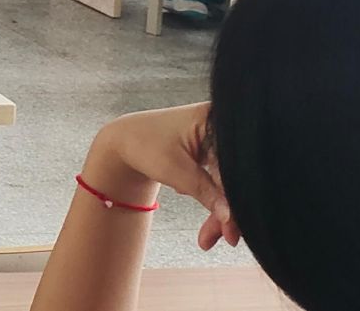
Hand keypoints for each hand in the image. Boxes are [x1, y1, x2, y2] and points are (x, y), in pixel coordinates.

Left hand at [90, 104, 238, 250]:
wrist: (124, 141)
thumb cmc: (144, 146)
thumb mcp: (175, 171)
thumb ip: (207, 193)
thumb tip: (231, 218)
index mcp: (216, 120)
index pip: (234, 167)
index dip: (235, 201)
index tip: (231, 231)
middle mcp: (223, 126)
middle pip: (234, 176)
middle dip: (228, 212)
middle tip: (224, 239)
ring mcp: (220, 138)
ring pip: (230, 182)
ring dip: (222, 211)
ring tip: (208, 236)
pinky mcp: (215, 151)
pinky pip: (223, 179)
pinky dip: (215, 199)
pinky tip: (188, 194)